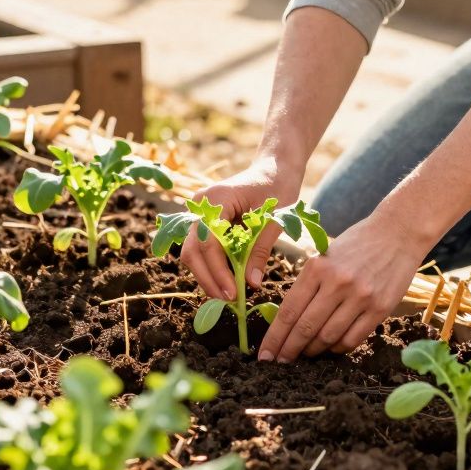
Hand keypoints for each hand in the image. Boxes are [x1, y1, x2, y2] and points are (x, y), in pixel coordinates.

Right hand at [179, 156, 301, 300]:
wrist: (274, 168)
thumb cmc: (278, 187)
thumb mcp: (274, 219)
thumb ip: (260, 250)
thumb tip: (251, 283)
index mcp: (216, 199)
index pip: (208, 243)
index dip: (218, 272)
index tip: (233, 293)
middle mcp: (200, 206)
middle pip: (192, 251)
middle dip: (208, 279)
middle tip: (228, 301)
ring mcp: (200, 214)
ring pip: (193, 253)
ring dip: (208, 276)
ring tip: (228, 295)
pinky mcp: (206, 223)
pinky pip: (202, 249)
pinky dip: (212, 267)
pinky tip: (226, 282)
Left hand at [258, 213, 424, 361]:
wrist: (398, 233)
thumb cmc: (356, 244)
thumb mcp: (324, 256)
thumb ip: (308, 284)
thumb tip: (288, 321)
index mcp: (317, 268)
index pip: (288, 311)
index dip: (274, 338)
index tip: (264, 355)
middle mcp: (337, 283)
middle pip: (305, 328)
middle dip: (289, 350)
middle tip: (279, 364)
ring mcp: (360, 297)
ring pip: (328, 337)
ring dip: (313, 350)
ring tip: (306, 354)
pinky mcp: (380, 308)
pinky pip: (353, 339)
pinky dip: (338, 348)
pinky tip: (331, 347)